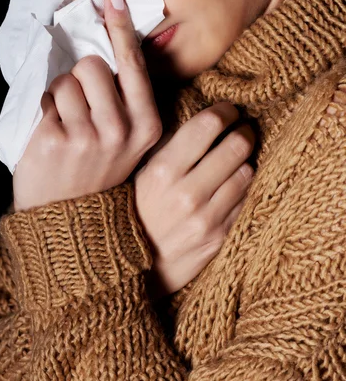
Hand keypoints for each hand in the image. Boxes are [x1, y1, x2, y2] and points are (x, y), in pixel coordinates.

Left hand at [13, 0, 161, 211]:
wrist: (70, 218)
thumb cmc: (96, 169)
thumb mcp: (128, 139)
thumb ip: (123, 97)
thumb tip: (101, 40)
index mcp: (146, 125)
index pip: (133, 65)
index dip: (121, 27)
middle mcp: (122, 130)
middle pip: (92, 64)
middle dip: (79, 75)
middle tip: (79, 106)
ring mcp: (87, 137)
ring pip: (65, 78)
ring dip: (58, 92)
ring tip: (63, 123)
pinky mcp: (53, 140)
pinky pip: (42, 96)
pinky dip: (41, 107)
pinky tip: (48, 132)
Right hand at [134, 103, 254, 299]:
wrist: (134, 270)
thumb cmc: (134, 214)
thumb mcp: (138, 176)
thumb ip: (165, 146)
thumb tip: (197, 114)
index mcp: (161, 171)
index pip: (206, 126)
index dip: (224, 111)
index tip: (228, 110)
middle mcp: (187, 194)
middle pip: (236, 146)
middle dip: (243, 132)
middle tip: (242, 129)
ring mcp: (207, 218)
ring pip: (246, 172)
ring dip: (245, 161)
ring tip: (238, 158)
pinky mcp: (220, 238)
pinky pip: (247, 201)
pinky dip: (244, 188)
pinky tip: (235, 185)